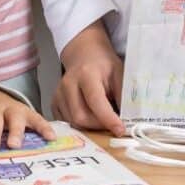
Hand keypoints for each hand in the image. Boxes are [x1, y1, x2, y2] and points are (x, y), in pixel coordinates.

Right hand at [52, 22, 124, 136]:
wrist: (84, 54)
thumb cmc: (103, 64)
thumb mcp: (119, 74)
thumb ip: (123, 96)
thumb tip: (129, 120)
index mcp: (86, 74)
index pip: (95, 101)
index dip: (108, 119)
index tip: (120, 130)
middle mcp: (68, 84)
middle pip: (81, 117)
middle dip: (99, 126)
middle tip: (112, 124)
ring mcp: (58, 94)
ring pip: (73, 122)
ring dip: (90, 127)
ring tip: (102, 118)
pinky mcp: (55, 102)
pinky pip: (67, 123)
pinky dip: (80, 126)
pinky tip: (90, 117)